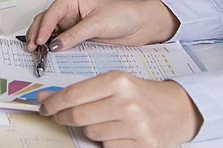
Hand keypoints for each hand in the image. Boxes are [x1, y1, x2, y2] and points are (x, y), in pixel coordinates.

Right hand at [26, 0, 179, 51]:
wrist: (140, 26)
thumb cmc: (123, 14)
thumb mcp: (97, 24)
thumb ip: (75, 34)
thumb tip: (57, 44)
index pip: (51, 13)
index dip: (43, 28)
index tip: (39, 41)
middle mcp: (68, 9)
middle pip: (44, 21)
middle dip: (36, 34)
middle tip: (33, 49)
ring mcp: (71, 22)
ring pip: (48, 31)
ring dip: (41, 41)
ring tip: (37, 52)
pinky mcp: (76, 34)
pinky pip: (59, 40)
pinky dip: (52, 46)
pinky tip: (49, 53)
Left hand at [38, 73, 201, 146]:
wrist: (179, 109)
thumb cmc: (143, 94)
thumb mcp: (115, 83)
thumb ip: (83, 90)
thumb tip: (47, 97)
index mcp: (118, 81)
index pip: (74, 94)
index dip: (53, 103)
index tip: (43, 106)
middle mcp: (126, 103)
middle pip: (78, 116)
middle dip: (63, 117)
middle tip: (58, 116)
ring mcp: (135, 127)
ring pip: (91, 133)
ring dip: (89, 129)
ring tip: (101, 121)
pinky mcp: (143, 145)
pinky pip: (107, 147)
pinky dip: (106, 141)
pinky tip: (115, 132)